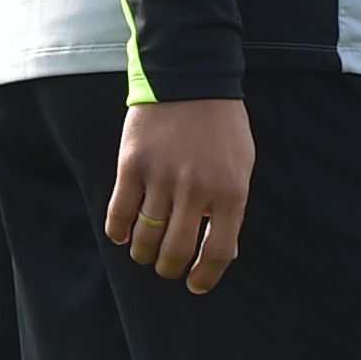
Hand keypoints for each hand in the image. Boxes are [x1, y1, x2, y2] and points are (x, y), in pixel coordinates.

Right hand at [108, 97, 254, 289]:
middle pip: (177, 251)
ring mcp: (162, 177)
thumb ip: (231, 205)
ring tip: (144, 252)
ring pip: (145, 238)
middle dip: (170, 268)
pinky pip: (119, 214)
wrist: (190, 75)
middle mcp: (196, 189)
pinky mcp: (131, 165)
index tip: (195, 284)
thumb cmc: (221, 123)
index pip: (219, 252)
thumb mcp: (241, 163)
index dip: (205, 276)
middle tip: (166, 267)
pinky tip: (123, 235)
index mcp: (231, 191)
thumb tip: (221, 249)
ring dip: (143, 254)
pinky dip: (119, 232)